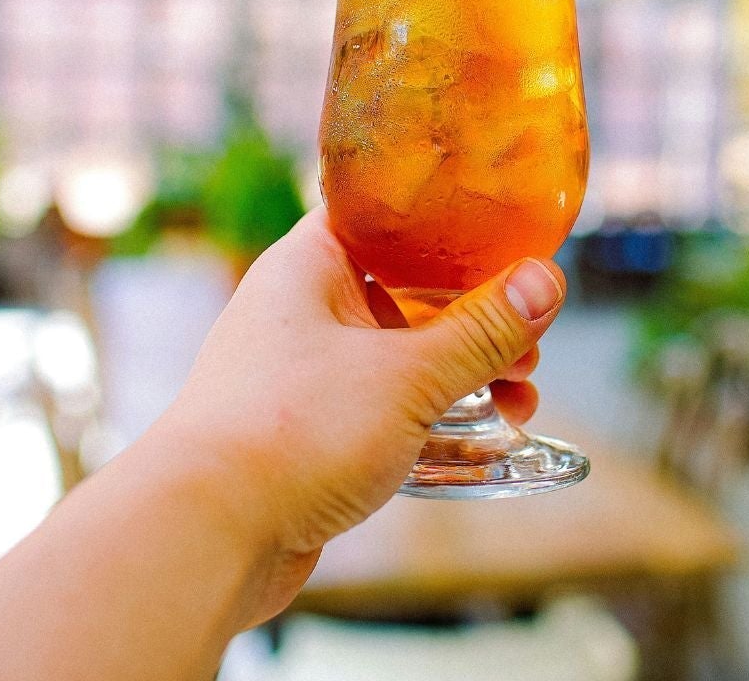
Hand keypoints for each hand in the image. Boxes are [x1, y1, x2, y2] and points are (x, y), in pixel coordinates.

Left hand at [149, 207, 567, 626]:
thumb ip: (482, 330)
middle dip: (476, 317)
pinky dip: (432, 420)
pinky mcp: (308, 433)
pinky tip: (484, 442)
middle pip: (406, 291)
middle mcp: (302, 310)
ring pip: (400, 357)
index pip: (384, 213)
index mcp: (309, 264)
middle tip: (531, 342)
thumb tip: (545, 280)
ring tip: (520, 400)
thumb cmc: (288, 434)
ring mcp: (302, 374)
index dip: (448, 221)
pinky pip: (384, 411)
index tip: (511, 235)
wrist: (203, 535)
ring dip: (463, 375)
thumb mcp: (407, 376)